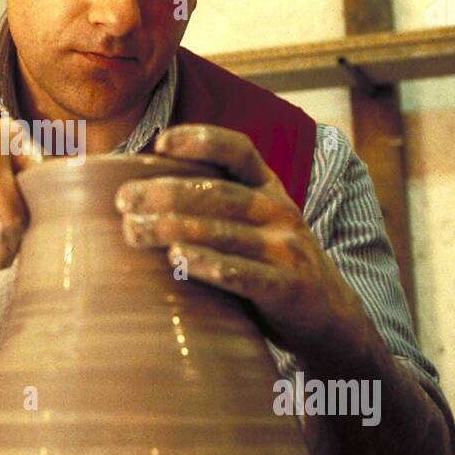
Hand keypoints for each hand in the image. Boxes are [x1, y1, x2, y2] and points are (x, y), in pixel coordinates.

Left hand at [113, 123, 368, 364]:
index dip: (200, 140)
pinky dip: (208, 264)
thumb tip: (141, 193)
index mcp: (269, 187)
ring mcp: (286, 249)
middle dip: (166, 193)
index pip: (238, 150)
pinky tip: (177, 260)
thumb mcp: (256, 222)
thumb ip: (216, 204)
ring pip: (223, 232)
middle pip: (218, 192)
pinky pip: (243, 274)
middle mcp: (279, 211)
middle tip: (124, 200)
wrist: (330, 314)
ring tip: (132, 231)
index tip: (158, 143)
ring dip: (173, 229)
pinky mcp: (287, 287)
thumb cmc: (271, 264)